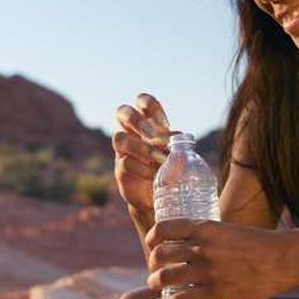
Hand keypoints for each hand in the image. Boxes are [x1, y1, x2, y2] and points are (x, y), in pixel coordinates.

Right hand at [110, 93, 172, 220]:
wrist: (159, 196)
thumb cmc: (171, 168)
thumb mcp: (179, 153)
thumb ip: (179, 144)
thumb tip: (177, 139)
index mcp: (148, 123)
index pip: (143, 102)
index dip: (150, 106)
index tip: (165, 124)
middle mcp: (131, 132)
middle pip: (122, 112)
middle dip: (138, 121)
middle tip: (154, 137)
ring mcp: (123, 151)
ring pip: (119, 138)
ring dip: (141, 148)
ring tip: (158, 159)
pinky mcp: (120, 169)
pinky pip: (125, 163)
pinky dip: (142, 169)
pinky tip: (155, 176)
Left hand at [142, 218, 298, 298]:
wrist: (284, 259)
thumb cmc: (261, 244)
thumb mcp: (230, 230)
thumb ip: (211, 237)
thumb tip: (195, 246)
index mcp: (205, 228)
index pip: (163, 229)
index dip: (152, 238)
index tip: (152, 245)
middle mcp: (201, 248)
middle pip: (159, 255)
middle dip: (152, 264)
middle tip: (155, 269)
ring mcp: (207, 271)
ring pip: (164, 278)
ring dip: (154, 283)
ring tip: (155, 286)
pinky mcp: (215, 293)